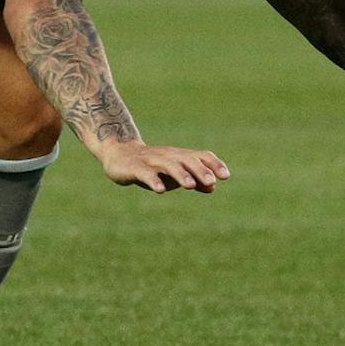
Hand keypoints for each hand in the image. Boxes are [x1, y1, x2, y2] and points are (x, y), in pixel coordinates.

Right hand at [96, 141, 229, 193]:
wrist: (119, 154)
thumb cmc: (152, 166)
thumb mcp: (174, 175)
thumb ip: (194, 180)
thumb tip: (213, 187)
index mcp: (179, 156)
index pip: (200, 155)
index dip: (213, 164)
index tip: (226, 176)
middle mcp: (168, 156)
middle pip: (186, 159)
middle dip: (199, 170)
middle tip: (211, 181)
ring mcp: (151, 160)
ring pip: (168, 165)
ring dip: (180, 174)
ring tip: (190, 185)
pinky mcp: (135, 168)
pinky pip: (146, 173)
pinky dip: (154, 180)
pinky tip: (161, 190)